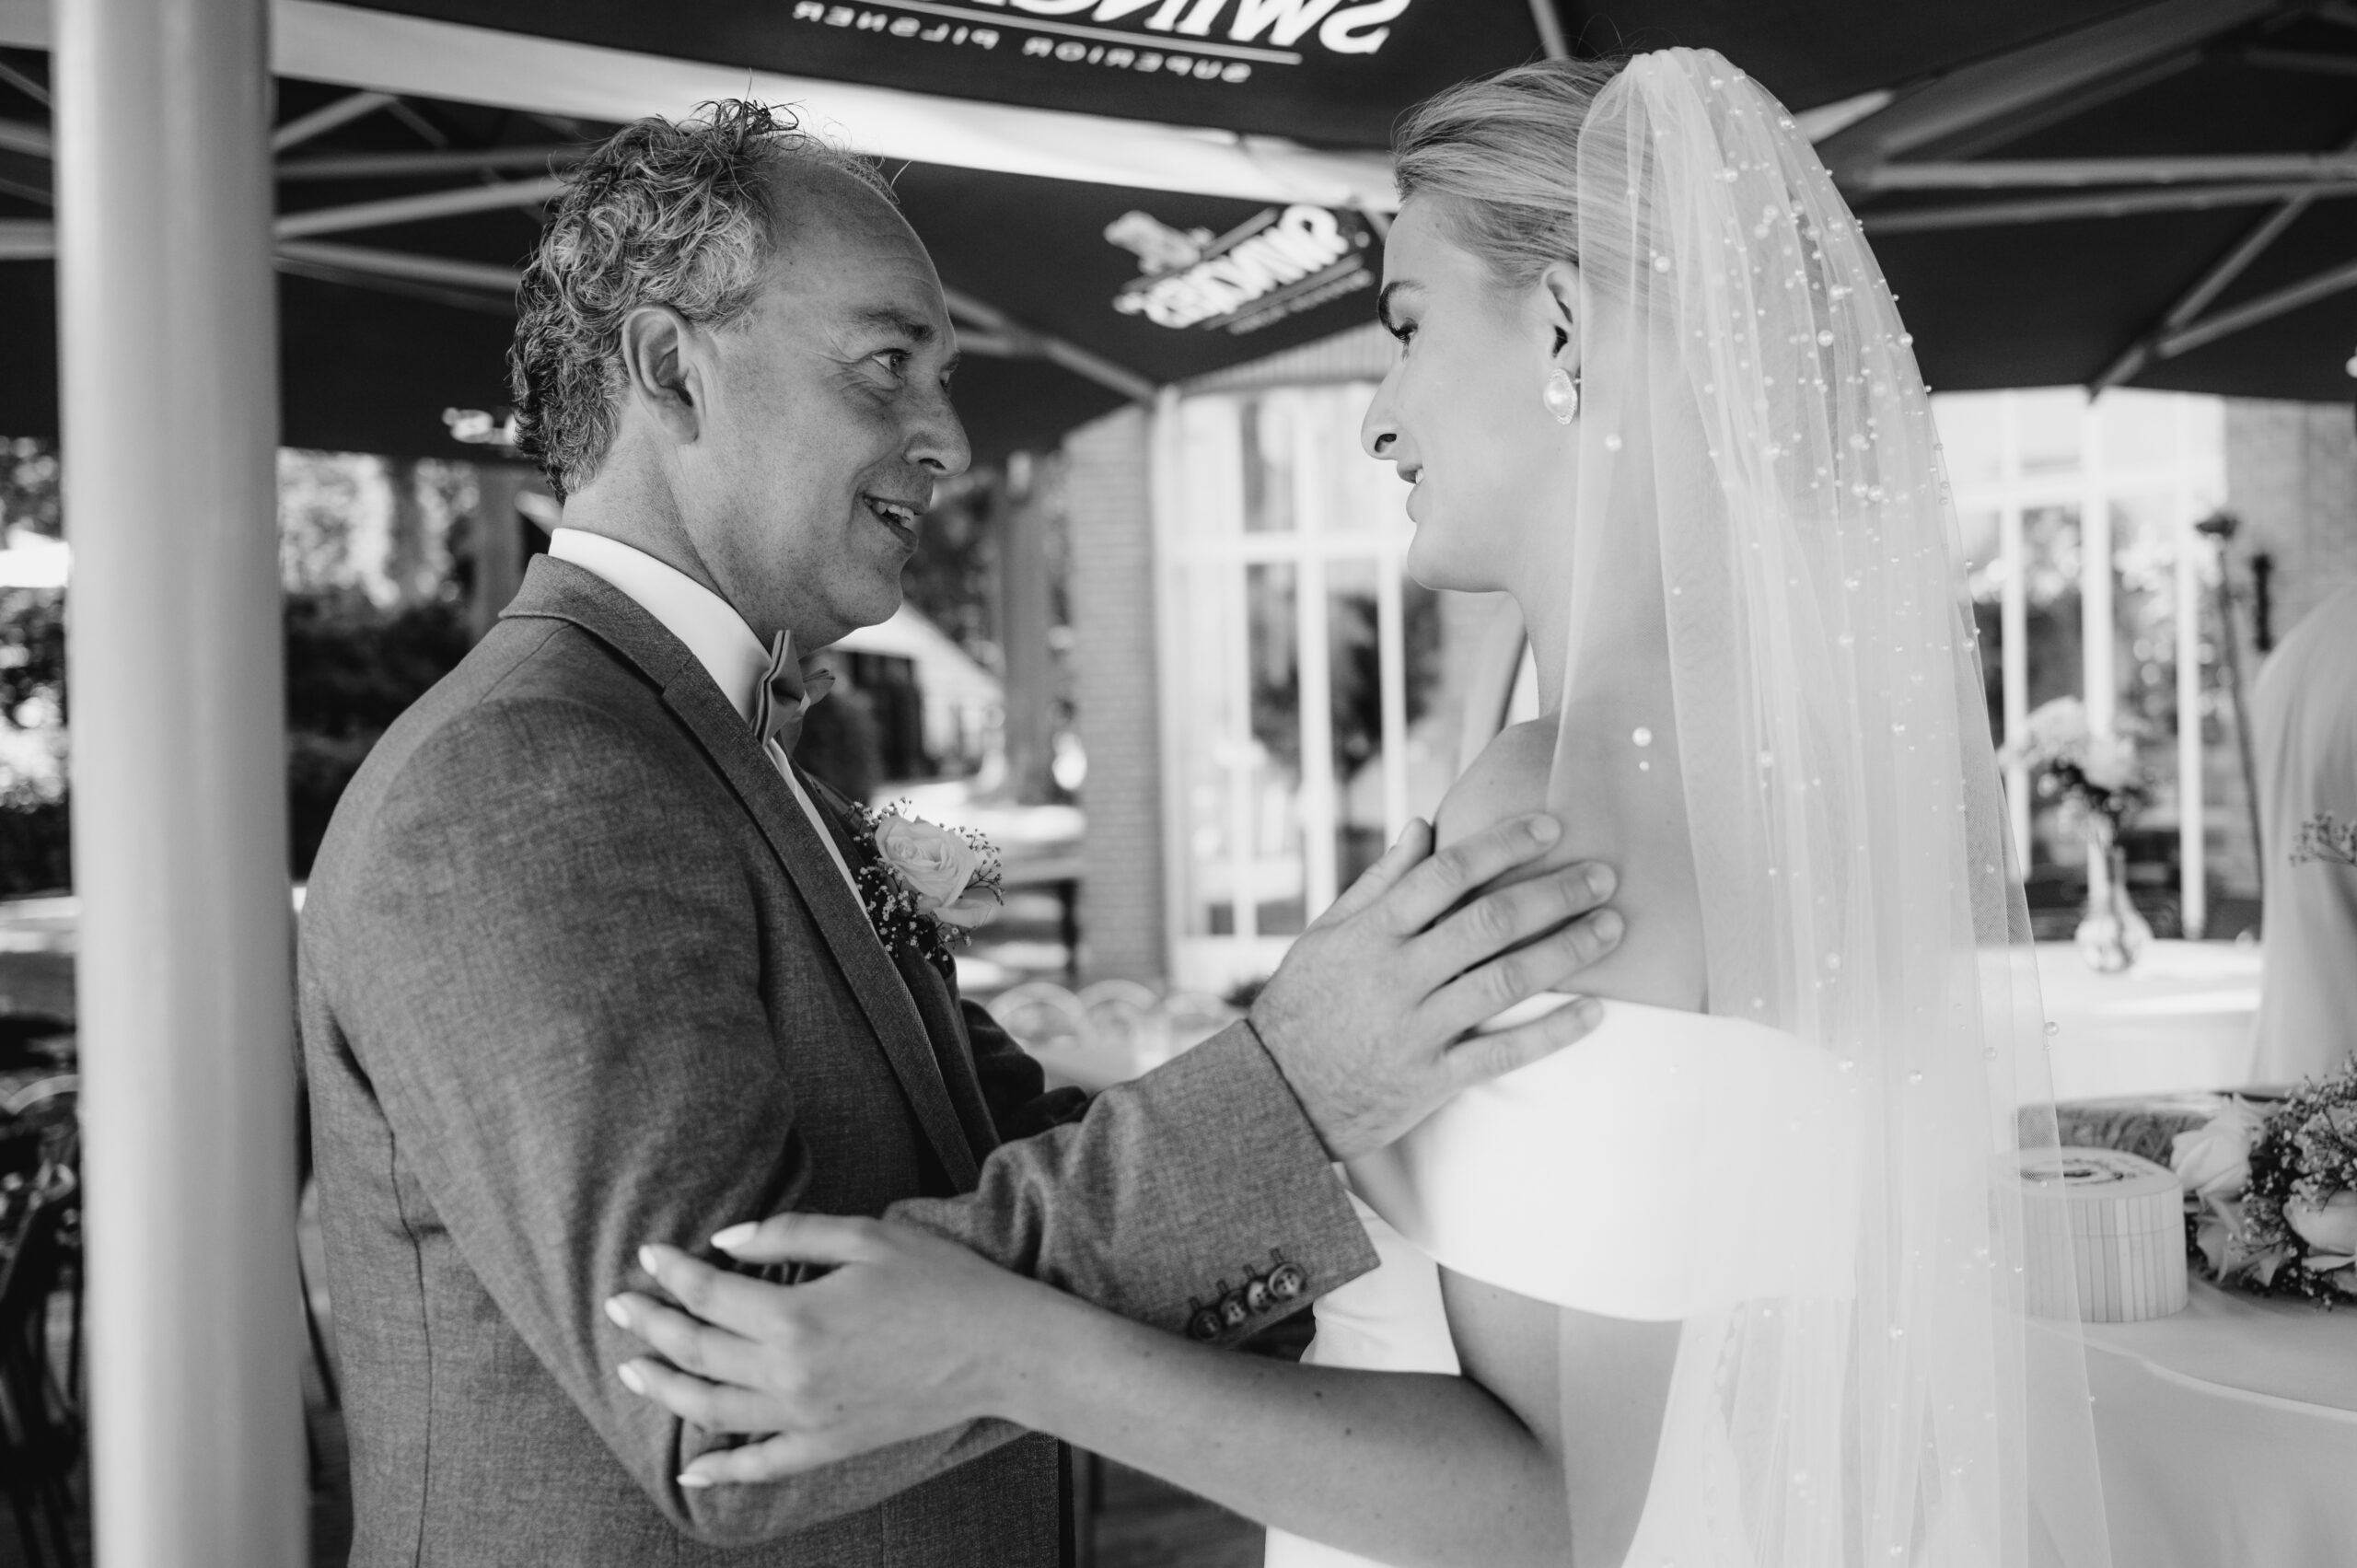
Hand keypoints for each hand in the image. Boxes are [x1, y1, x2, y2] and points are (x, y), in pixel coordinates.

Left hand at [606, 1216, 1052, 1486]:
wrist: (1002, 1349)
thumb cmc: (942, 1281)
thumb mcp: (866, 1236)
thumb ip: (790, 1234)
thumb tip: (725, 1242)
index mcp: (796, 1314)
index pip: (708, 1294)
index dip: (671, 1273)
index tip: (649, 1255)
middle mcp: (789, 1373)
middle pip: (698, 1350)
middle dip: (652, 1325)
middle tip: (620, 1305)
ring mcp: (806, 1417)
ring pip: (713, 1409)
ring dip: (667, 1387)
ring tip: (635, 1368)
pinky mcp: (830, 1445)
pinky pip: (762, 1465)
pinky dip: (721, 1471)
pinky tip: (691, 1470)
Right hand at [1249, 815, 1618, 1160]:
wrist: (1273, 1094)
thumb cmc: (1302, 1004)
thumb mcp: (1327, 934)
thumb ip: (1379, 882)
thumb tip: (1421, 826)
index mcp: (1371, 932)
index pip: (1446, 873)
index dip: (1503, 845)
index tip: (1552, 827)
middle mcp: (1396, 975)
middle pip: (1488, 923)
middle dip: (1554, 893)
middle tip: (1605, 875)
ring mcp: (1416, 1029)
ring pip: (1504, 981)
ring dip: (1566, 951)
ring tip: (1612, 928)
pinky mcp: (1431, 1079)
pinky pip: (1501, 1054)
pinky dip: (1551, 1033)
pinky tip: (1594, 1012)